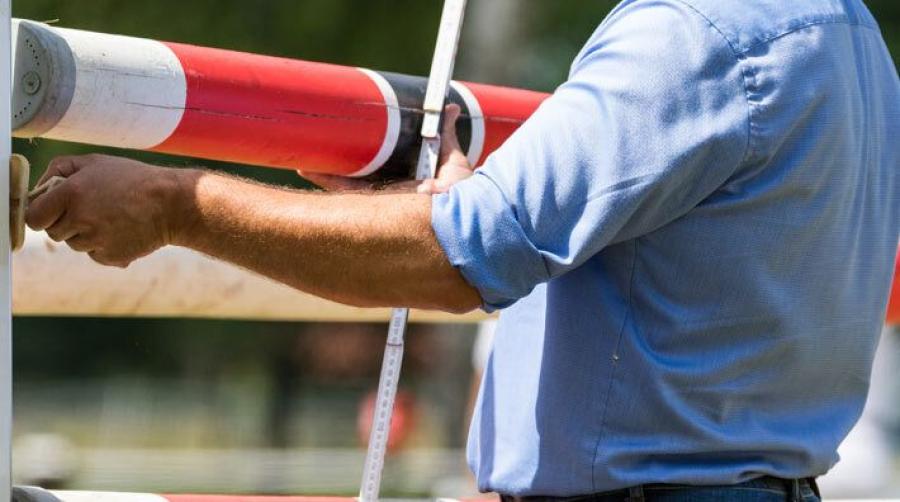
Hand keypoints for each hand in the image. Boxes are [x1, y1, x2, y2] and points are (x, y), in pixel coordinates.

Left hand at [25, 154, 189, 267]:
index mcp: (71, 193)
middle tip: (89, 209)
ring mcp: (96, 241)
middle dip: (66, 223)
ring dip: (85, 234)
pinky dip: (103, 245)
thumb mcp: (96, 162)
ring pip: (75, 244)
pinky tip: (121, 230)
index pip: (34, 216)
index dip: (41, 213)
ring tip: (111, 218)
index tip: (50, 211)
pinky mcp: (110, 256)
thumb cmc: (134, 180)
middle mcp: (81, 219)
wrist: (173, 204)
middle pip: (53, 233)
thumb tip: (40, 189)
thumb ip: (60, 170)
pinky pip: (95, 254)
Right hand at [300, 104, 474, 192]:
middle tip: (315, 151)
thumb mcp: (452, 158)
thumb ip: (446, 134)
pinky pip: (348, 196)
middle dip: (334, 170)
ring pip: (347, 189)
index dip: (360, 159)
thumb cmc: (464, 192)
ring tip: (303, 162)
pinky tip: (308, 170)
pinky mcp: (379, 206)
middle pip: (357, 180)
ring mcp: (384, 202)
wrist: (467, 212)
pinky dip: (328, 182)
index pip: (377, 170)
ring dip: (324, 175)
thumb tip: (451, 108)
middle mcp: (392, 196)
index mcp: (406, 184)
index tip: (345, 143)